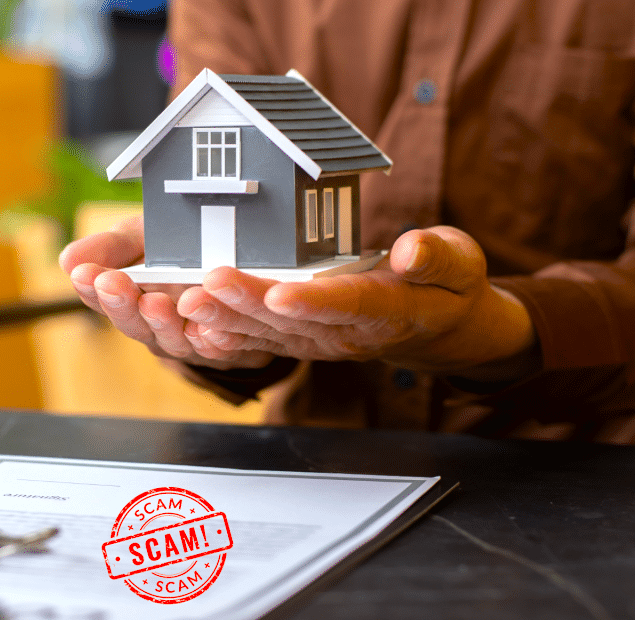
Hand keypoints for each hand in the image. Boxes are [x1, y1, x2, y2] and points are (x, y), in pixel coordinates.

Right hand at [58, 216, 274, 369]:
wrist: (235, 259)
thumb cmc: (177, 250)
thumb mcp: (141, 238)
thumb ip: (110, 248)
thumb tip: (67, 260)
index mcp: (130, 301)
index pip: (104, 299)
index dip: (92, 288)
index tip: (84, 273)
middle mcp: (156, 327)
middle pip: (135, 324)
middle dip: (123, 304)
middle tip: (113, 283)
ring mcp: (190, 341)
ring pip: (175, 339)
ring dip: (163, 322)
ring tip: (155, 301)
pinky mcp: (228, 347)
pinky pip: (222, 348)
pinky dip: (215, 340)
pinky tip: (210, 328)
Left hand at [176, 226, 536, 380]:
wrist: (435, 324)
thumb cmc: (445, 286)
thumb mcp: (460, 265)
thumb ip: (438, 259)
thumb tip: (412, 250)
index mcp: (388, 312)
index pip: (348, 306)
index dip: (314, 302)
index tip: (280, 293)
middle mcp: (347, 333)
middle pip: (293, 322)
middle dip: (248, 304)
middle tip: (208, 284)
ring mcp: (321, 341)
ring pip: (269, 334)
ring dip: (226, 319)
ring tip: (188, 302)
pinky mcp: (302, 340)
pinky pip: (262, 341)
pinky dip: (229, 335)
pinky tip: (194, 326)